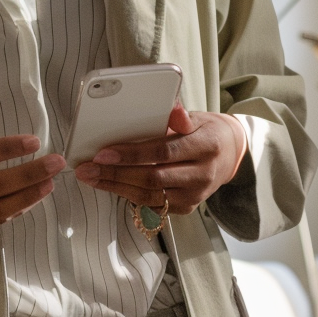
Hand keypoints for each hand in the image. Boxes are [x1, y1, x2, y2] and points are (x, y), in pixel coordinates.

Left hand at [73, 106, 245, 214]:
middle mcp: (202, 175)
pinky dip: (128, 195)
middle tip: (88, 168)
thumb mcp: (197, 116)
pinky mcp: (186, 208)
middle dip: (115, 174)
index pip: (164, 151)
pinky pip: (152, 205)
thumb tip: (171, 108)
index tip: (104, 153)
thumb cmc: (206, 132)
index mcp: (206, 146)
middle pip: (153, 178)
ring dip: (116, 187)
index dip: (132, 153)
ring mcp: (195, 195)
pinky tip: (110, 186)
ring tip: (91, 178)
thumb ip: (179, 115)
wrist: (229, 155)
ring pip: (149, 196)